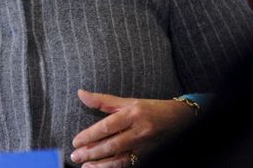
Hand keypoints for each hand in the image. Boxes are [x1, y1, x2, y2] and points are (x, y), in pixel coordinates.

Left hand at [69, 90, 194, 166]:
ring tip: (85, 166)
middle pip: (112, 144)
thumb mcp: (128, 101)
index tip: (76, 141)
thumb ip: (103, 100)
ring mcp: (144, 146)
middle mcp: (139, 131)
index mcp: (133, 114)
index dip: (91, 135)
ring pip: (120, 158)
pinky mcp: (147, 156)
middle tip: (75, 156)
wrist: (177, 119)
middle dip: (92, 152)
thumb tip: (80, 93)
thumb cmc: (149, 108)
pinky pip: (128, 164)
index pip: (108, 126)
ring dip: (101, 164)